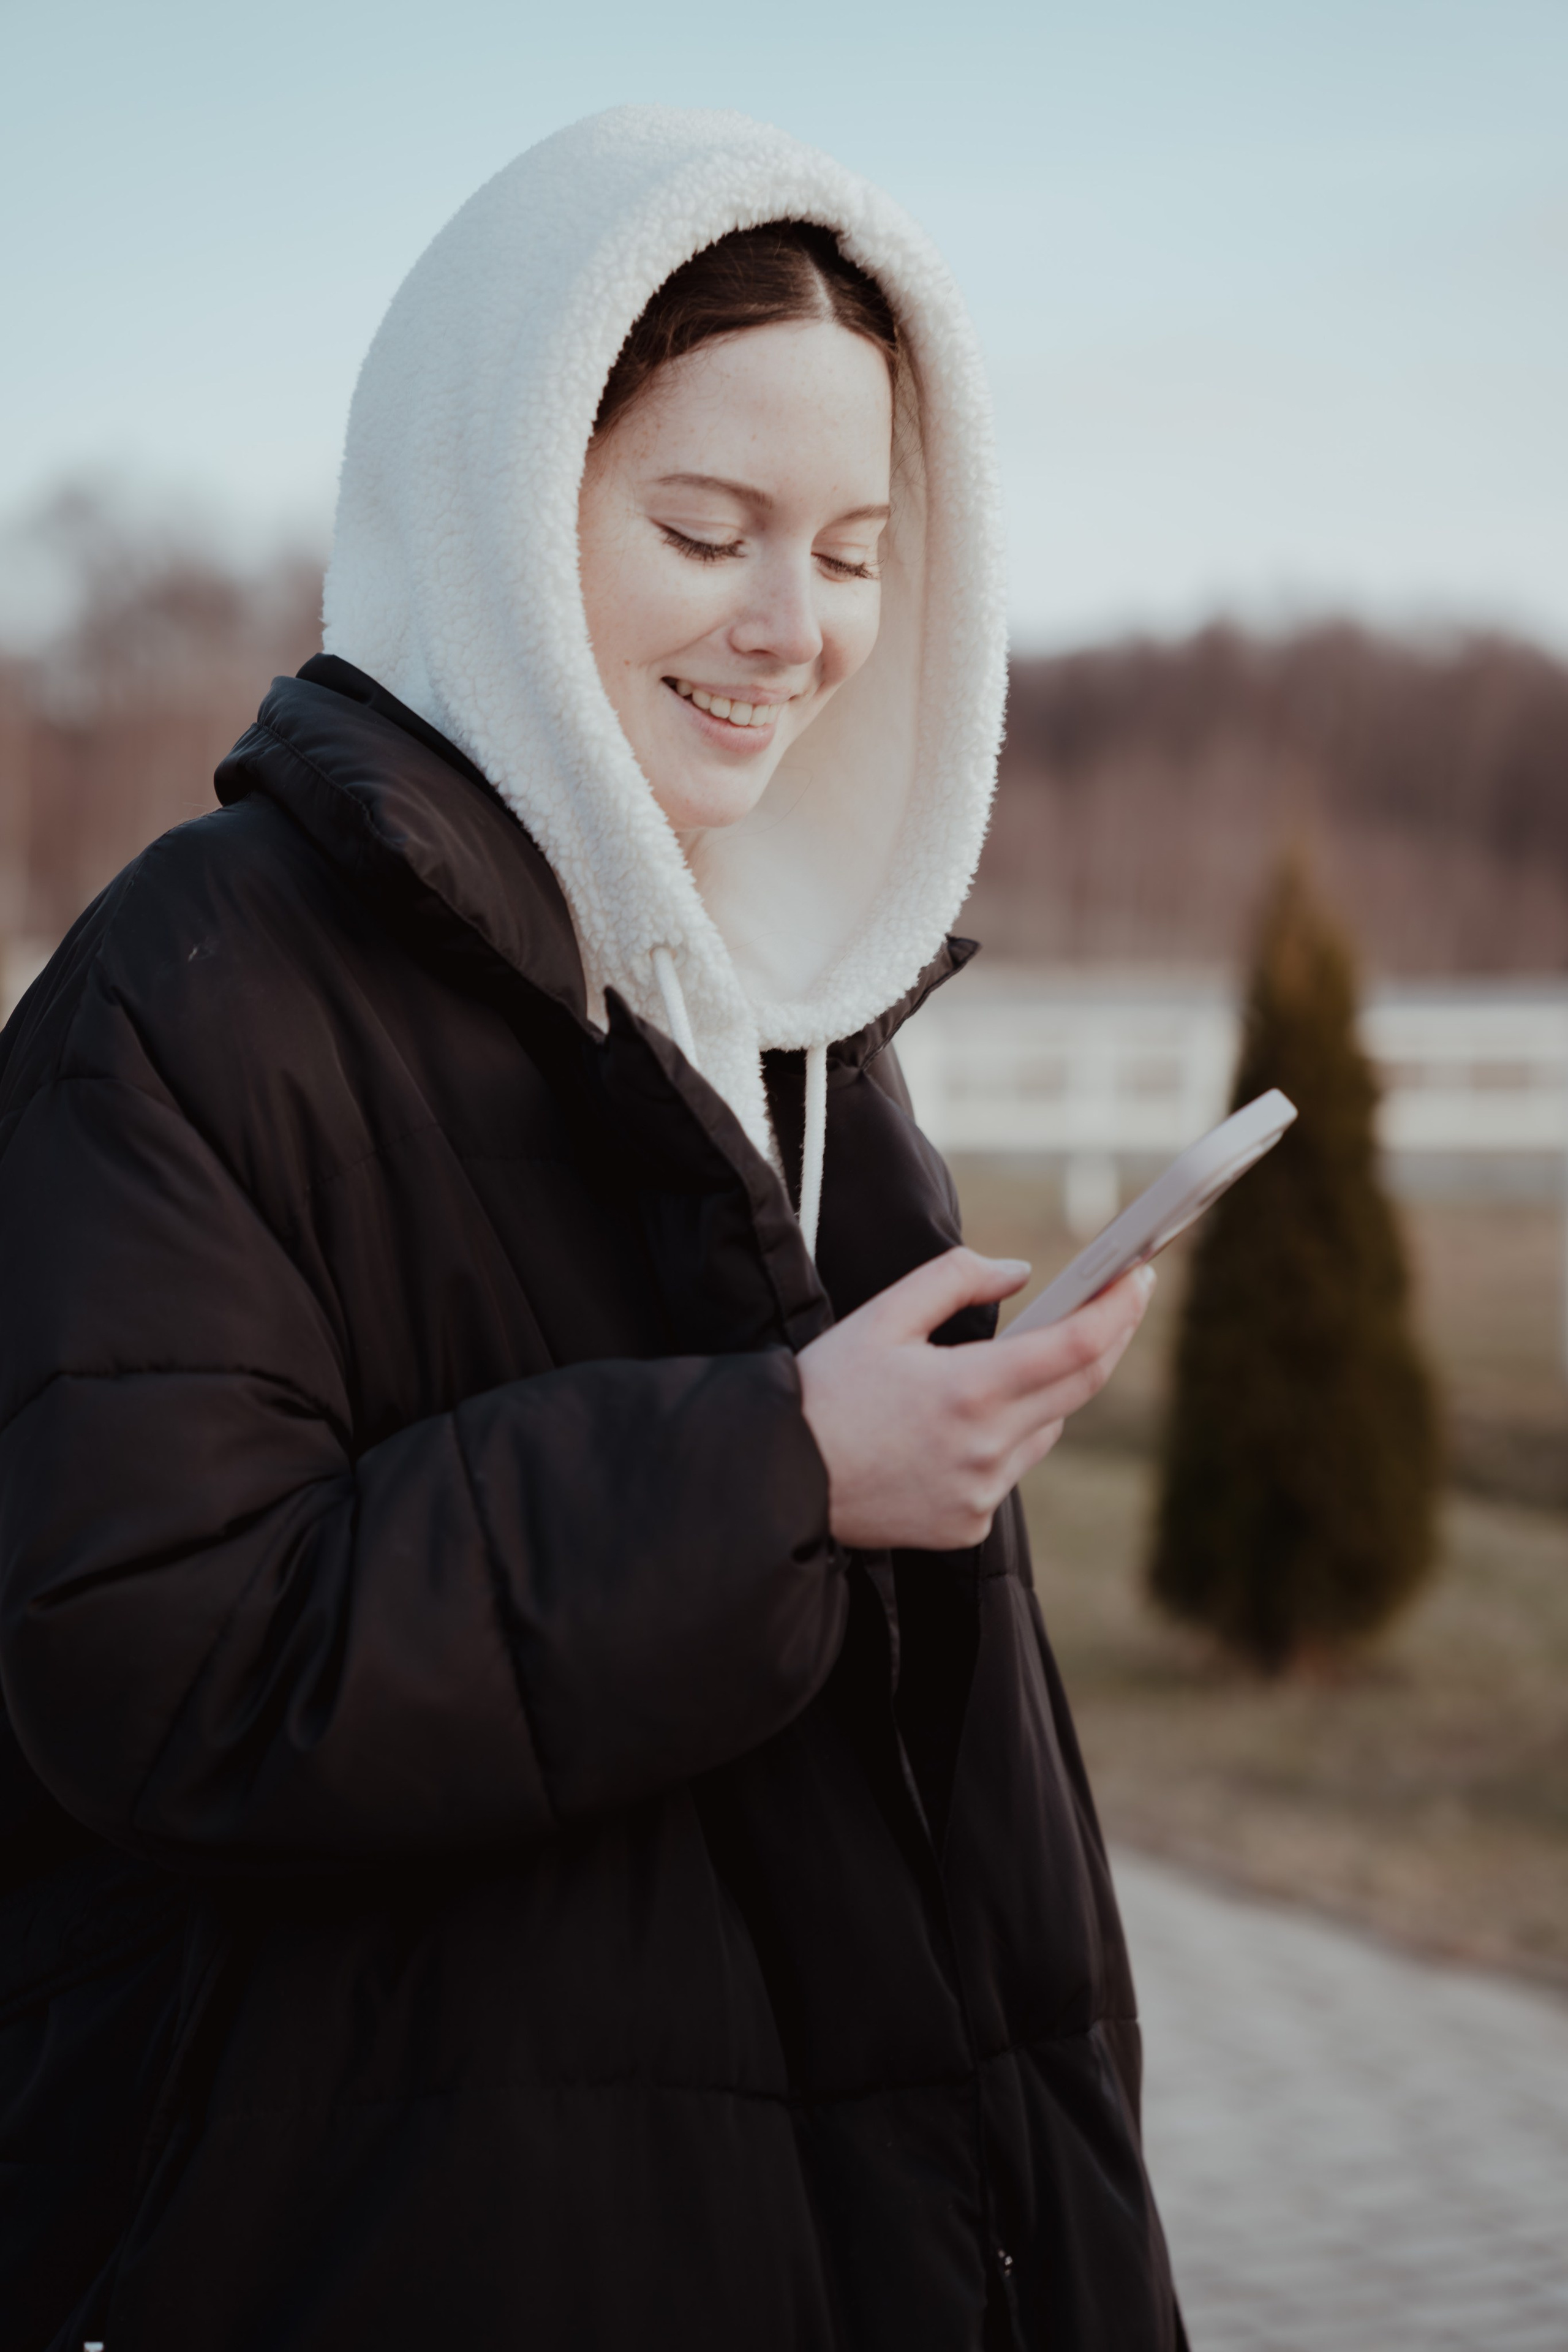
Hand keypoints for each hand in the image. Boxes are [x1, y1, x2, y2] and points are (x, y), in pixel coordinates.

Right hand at [796, 1248, 1153, 1551]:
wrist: (779, 1479)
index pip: (1077, 1346)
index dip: (1120, 1307)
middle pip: (1082, 1385)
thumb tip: (1021, 1273)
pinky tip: (954, 1426)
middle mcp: (986, 1448)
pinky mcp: (967, 1526)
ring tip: (1010, 1363)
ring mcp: (980, 1493)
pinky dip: (1002, 1439)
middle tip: (1120, 1297)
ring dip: (1046, 1391)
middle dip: (1109, 1336)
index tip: (1139, 1276)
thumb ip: (955, 1279)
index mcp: (968, 1389)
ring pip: (1047, 1429)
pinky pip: (1009, 1470)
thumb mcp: (882, 1315)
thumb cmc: (825, 1390)